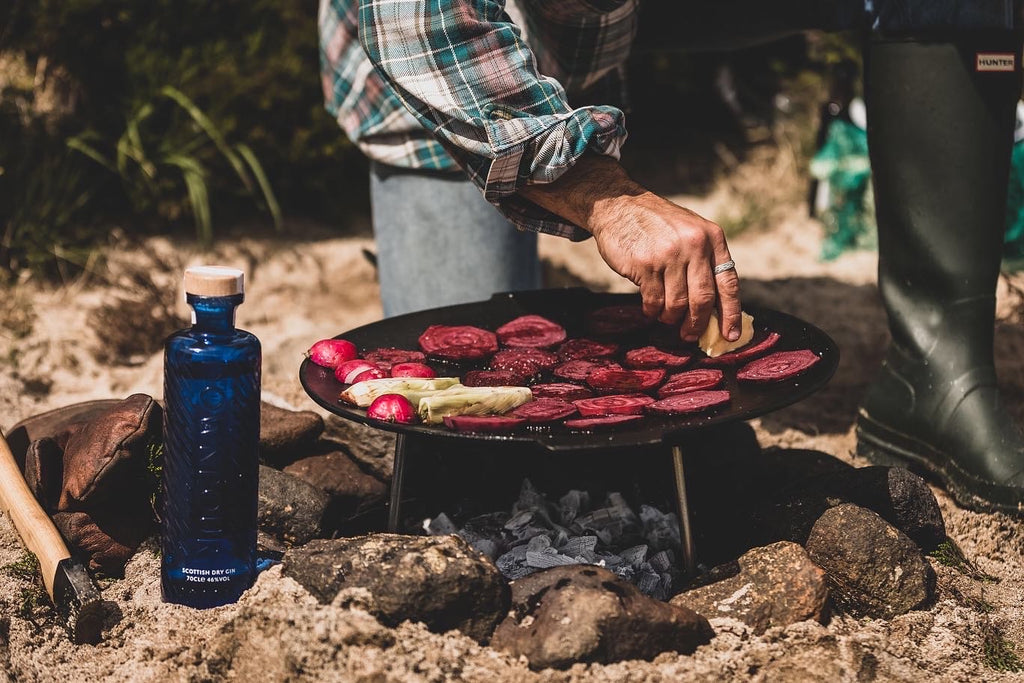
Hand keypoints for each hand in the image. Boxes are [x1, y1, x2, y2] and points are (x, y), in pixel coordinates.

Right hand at [589, 192, 740, 340]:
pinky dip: (653, 311)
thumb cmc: (658, 225)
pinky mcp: (645, 264)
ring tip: (666, 317)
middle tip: (690, 335)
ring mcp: (669, 255)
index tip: (730, 336)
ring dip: (671, 317)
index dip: (731, 314)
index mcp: (712, 238)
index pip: (728, 283)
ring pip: (677, 304)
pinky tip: (650, 308)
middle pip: (703, 299)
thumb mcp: (690, 232)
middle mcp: (694, 245)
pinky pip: (654, 301)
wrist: (620, 206)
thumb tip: (715, 310)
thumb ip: (704, 262)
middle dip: (697, 324)